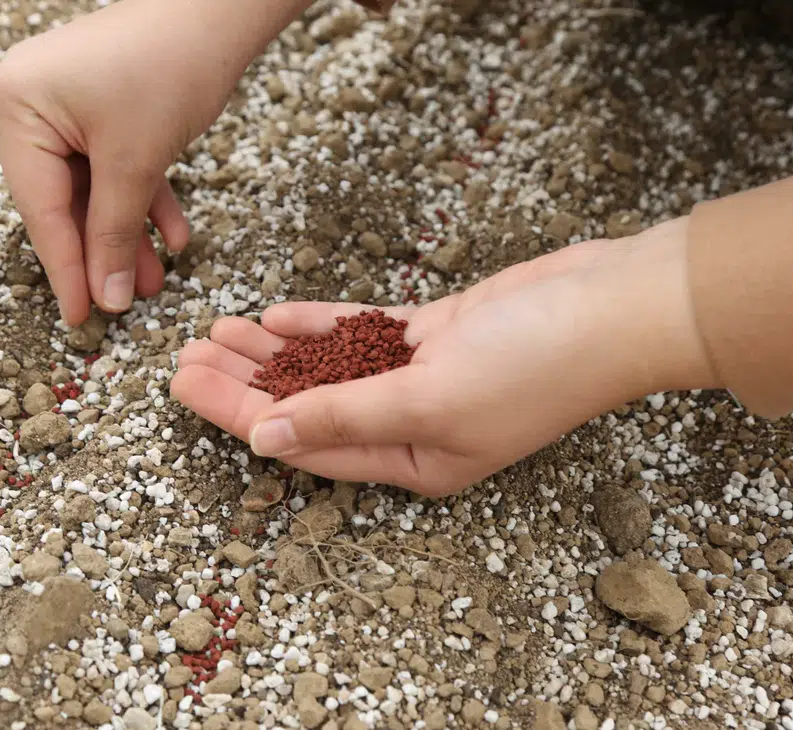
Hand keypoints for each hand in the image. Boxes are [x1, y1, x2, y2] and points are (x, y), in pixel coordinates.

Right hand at [0, 0, 313, 323]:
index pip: (39, 206)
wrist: (219, 10)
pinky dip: (142, 200)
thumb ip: (113, 234)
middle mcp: (30, 101)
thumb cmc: (170, 68)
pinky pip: (114, 165)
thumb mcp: (136, 162)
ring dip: (126, 234)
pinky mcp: (101, 105)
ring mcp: (65, 102)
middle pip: (63, 200)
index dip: (65, 268)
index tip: (81, 319)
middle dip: (102, 252)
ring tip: (155, 283)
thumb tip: (107, 299)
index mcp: (18, 106)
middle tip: (123, 305)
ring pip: (94, 188)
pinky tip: (174, 238)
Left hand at [170, 219, 716, 495]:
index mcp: (413, 462)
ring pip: (328, 368)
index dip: (239, 417)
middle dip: (243, 384)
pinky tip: (273, 316)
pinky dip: (319, 325)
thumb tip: (268, 438)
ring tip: (214, 332)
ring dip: (272, 353)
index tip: (187, 389)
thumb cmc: (534, 366)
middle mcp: (412, 426)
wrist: (608, 306)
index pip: (306, 445)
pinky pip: (362, 332)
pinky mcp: (436, 333)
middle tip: (183, 357)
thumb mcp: (428, 399)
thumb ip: (346, 416)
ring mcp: (422, 377)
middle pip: (307, 407)